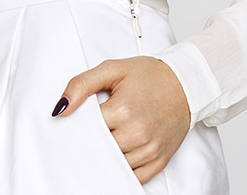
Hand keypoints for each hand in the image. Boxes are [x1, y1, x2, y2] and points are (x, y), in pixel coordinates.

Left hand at [51, 55, 190, 184]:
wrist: (186, 83)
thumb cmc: (150, 75)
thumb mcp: (114, 69)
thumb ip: (82, 84)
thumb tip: (60, 108)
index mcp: (123, 109)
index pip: (87, 128)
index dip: (79, 125)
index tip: (79, 120)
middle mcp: (137, 133)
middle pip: (99, 149)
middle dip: (91, 141)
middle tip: (91, 131)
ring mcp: (149, 149)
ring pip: (113, 165)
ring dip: (106, 155)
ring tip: (107, 139)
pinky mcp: (159, 161)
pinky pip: (133, 178)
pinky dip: (122, 170)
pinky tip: (118, 156)